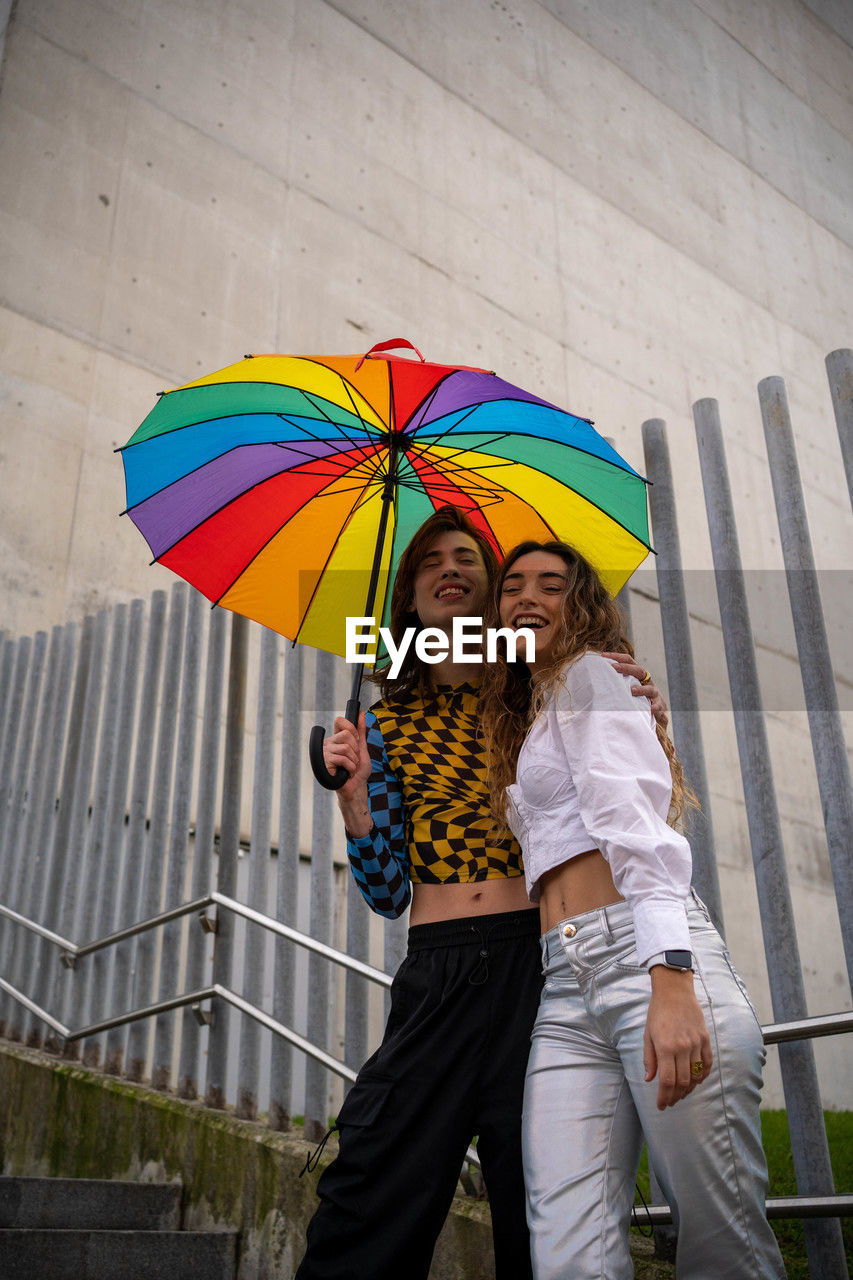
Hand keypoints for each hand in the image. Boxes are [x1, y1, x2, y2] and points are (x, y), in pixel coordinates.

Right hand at [323, 712, 371, 821]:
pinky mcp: (325, 763)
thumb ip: (361, 730)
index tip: (356, 741)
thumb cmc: (358, 770)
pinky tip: (347, 773)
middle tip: (354, 759)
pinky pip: (343, 759)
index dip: (352, 729)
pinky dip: (350, 767)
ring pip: (346, 748)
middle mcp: (329, 743)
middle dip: (356, 749)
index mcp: (337, 738)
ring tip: (351, 768)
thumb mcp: (362, 748)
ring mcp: (325, 753)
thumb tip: (362, 712)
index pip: (340, 721)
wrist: (356, 788)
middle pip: (347, 734)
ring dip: (354, 761)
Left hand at [603, 652, 668, 729]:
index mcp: (638, 674)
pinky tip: (650, 709)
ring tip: (632, 691)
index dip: (617, 656)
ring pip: (650, 688)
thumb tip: (595, 677)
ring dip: (641, 689)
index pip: (629, 661)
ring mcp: (654, 692)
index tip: (603, 655)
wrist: (657, 709)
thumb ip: (617, 681)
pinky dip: (654, 707)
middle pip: (639, 670)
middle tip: (613, 667)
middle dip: (626, 668)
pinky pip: (658, 705)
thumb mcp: (629, 686)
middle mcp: (647, 681)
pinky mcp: (659, 704)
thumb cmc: (638, 696)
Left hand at [643, 967, 712, 1109]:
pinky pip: (707, 1064)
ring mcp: (696, 1043)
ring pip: (696, 1075)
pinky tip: (696, 1081)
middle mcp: (682, 1047)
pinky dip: (703, 1076)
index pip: (667, 1081)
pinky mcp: (705, 1039)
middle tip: (670, 1102)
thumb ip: (649, 1059)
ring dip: (689, 1089)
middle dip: (675, 1096)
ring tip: (680, 1094)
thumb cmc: (657, 1012)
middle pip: (683, 1082)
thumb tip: (649, 1080)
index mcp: (665, 1047)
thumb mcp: (647, 1035)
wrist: (675, 991)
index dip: (664, 1097)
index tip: (661, 1106)